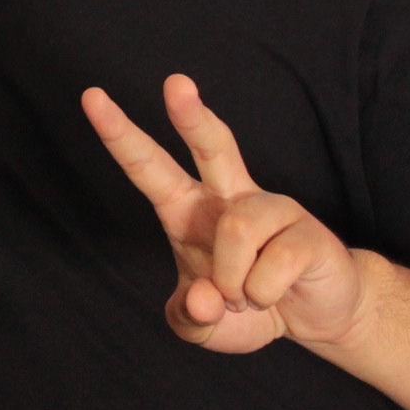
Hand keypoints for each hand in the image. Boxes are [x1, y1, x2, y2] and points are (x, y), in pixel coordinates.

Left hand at [82, 75, 365, 353]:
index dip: (121, 135)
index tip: (92, 97)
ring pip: (236, 230)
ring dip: (235, 283)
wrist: (316, 315)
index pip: (149, 167)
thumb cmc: (251, 306)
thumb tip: (204, 298)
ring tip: (245, 297)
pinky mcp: (308, 231)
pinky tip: (275, 293)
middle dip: (192, 115)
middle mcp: (228, 198)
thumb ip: (190, 318)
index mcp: (189, 211)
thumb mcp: (205, 326)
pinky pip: (271, 266)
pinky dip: (263, 294)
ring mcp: (271, 209)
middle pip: (211, 145)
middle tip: (175, 83)